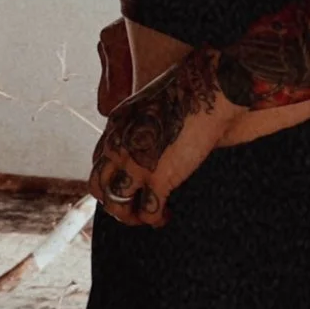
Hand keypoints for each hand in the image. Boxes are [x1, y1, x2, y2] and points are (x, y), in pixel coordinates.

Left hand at [89, 49, 233, 227]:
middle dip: (113, 202)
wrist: (210, 90)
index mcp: (117, 125)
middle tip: (131, 209)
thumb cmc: (192, 89)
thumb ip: (148, 121)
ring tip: (147, 218)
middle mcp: (119, 145)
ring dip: (130, 216)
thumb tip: (158, 134)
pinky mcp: (158, 178)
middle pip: (99, 186)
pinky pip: (147, 210)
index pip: (100, 161)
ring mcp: (135, 164)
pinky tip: (165, 218)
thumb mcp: (154, 101)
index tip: (126, 185)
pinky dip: (154, 219)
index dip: (110, 178)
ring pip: (116, 203)